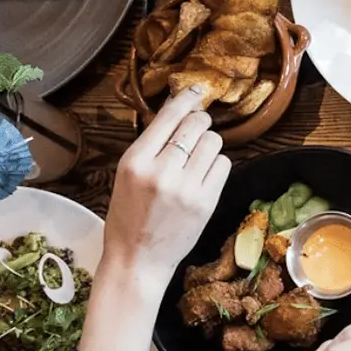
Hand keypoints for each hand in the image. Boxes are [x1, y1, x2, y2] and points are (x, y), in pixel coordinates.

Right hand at [102, 87, 230, 292]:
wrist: (137, 260)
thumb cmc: (128, 217)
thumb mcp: (127, 175)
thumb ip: (151, 145)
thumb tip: (178, 111)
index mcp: (135, 161)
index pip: (169, 116)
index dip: (186, 99)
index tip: (197, 90)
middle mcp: (161, 171)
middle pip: (196, 125)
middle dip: (200, 122)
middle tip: (196, 130)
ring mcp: (186, 188)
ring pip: (213, 142)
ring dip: (208, 144)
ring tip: (196, 159)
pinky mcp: (206, 202)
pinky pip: (223, 165)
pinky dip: (216, 165)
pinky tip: (203, 175)